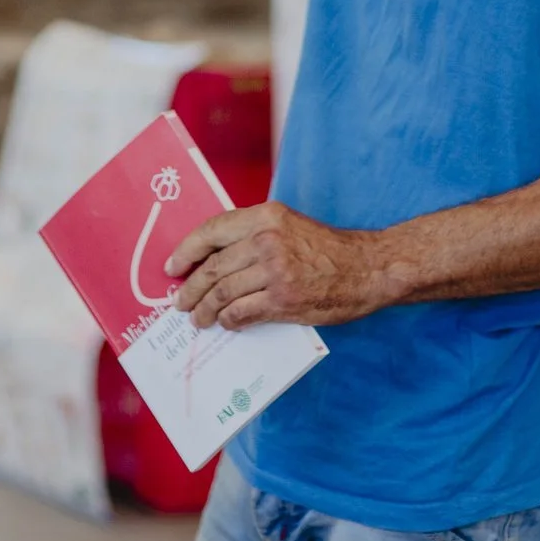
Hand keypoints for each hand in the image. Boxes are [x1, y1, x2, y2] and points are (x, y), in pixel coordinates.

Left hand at [165, 201, 393, 330]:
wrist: (367, 268)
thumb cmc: (327, 249)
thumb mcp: (288, 226)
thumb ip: (254, 235)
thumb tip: (212, 258)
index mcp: (265, 216)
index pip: (212, 230)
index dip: (186, 250)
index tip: (172, 267)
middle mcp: (267, 240)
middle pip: (213, 267)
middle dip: (190, 288)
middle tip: (180, 302)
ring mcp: (275, 271)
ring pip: (222, 293)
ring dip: (205, 310)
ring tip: (198, 319)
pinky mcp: (284, 300)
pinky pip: (242, 312)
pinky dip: (229, 321)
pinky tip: (227, 323)